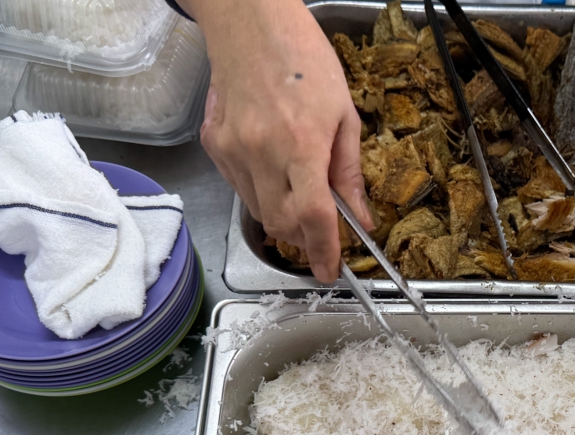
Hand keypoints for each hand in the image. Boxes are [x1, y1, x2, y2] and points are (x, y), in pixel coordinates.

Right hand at [181, 0, 372, 281]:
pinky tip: (275, 171)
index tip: (329, 271)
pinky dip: (262, 195)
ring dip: (284, 219)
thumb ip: (349, 172)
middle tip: (323, 233)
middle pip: (283, 224)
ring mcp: (232, 150)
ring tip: (300, 196)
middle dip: (305, 238)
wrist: (250, 22)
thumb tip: (360, 217)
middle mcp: (261, 152)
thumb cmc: (304, 59)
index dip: (323, 250)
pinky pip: (241, 190)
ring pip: (260, 213)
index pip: (312, 216)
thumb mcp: (344, 114)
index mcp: (301, 143)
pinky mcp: (214, 146)